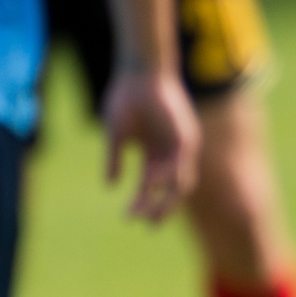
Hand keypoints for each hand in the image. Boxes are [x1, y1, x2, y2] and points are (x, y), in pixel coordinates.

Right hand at [102, 69, 200, 221]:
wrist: (139, 72)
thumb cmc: (125, 98)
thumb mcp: (114, 133)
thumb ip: (113, 158)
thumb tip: (109, 185)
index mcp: (152, 154)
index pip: (148, 186)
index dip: (139, 202)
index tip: (126, 218)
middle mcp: (169, 154)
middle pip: (169, 190)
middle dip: (158, 208)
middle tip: (146, 224)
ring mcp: (179, 147)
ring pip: (180, 182)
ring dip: (167, 199)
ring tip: (152, 213)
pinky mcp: (186, 137)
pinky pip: (181, 163)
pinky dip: (167, 175)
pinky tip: (151, 182)